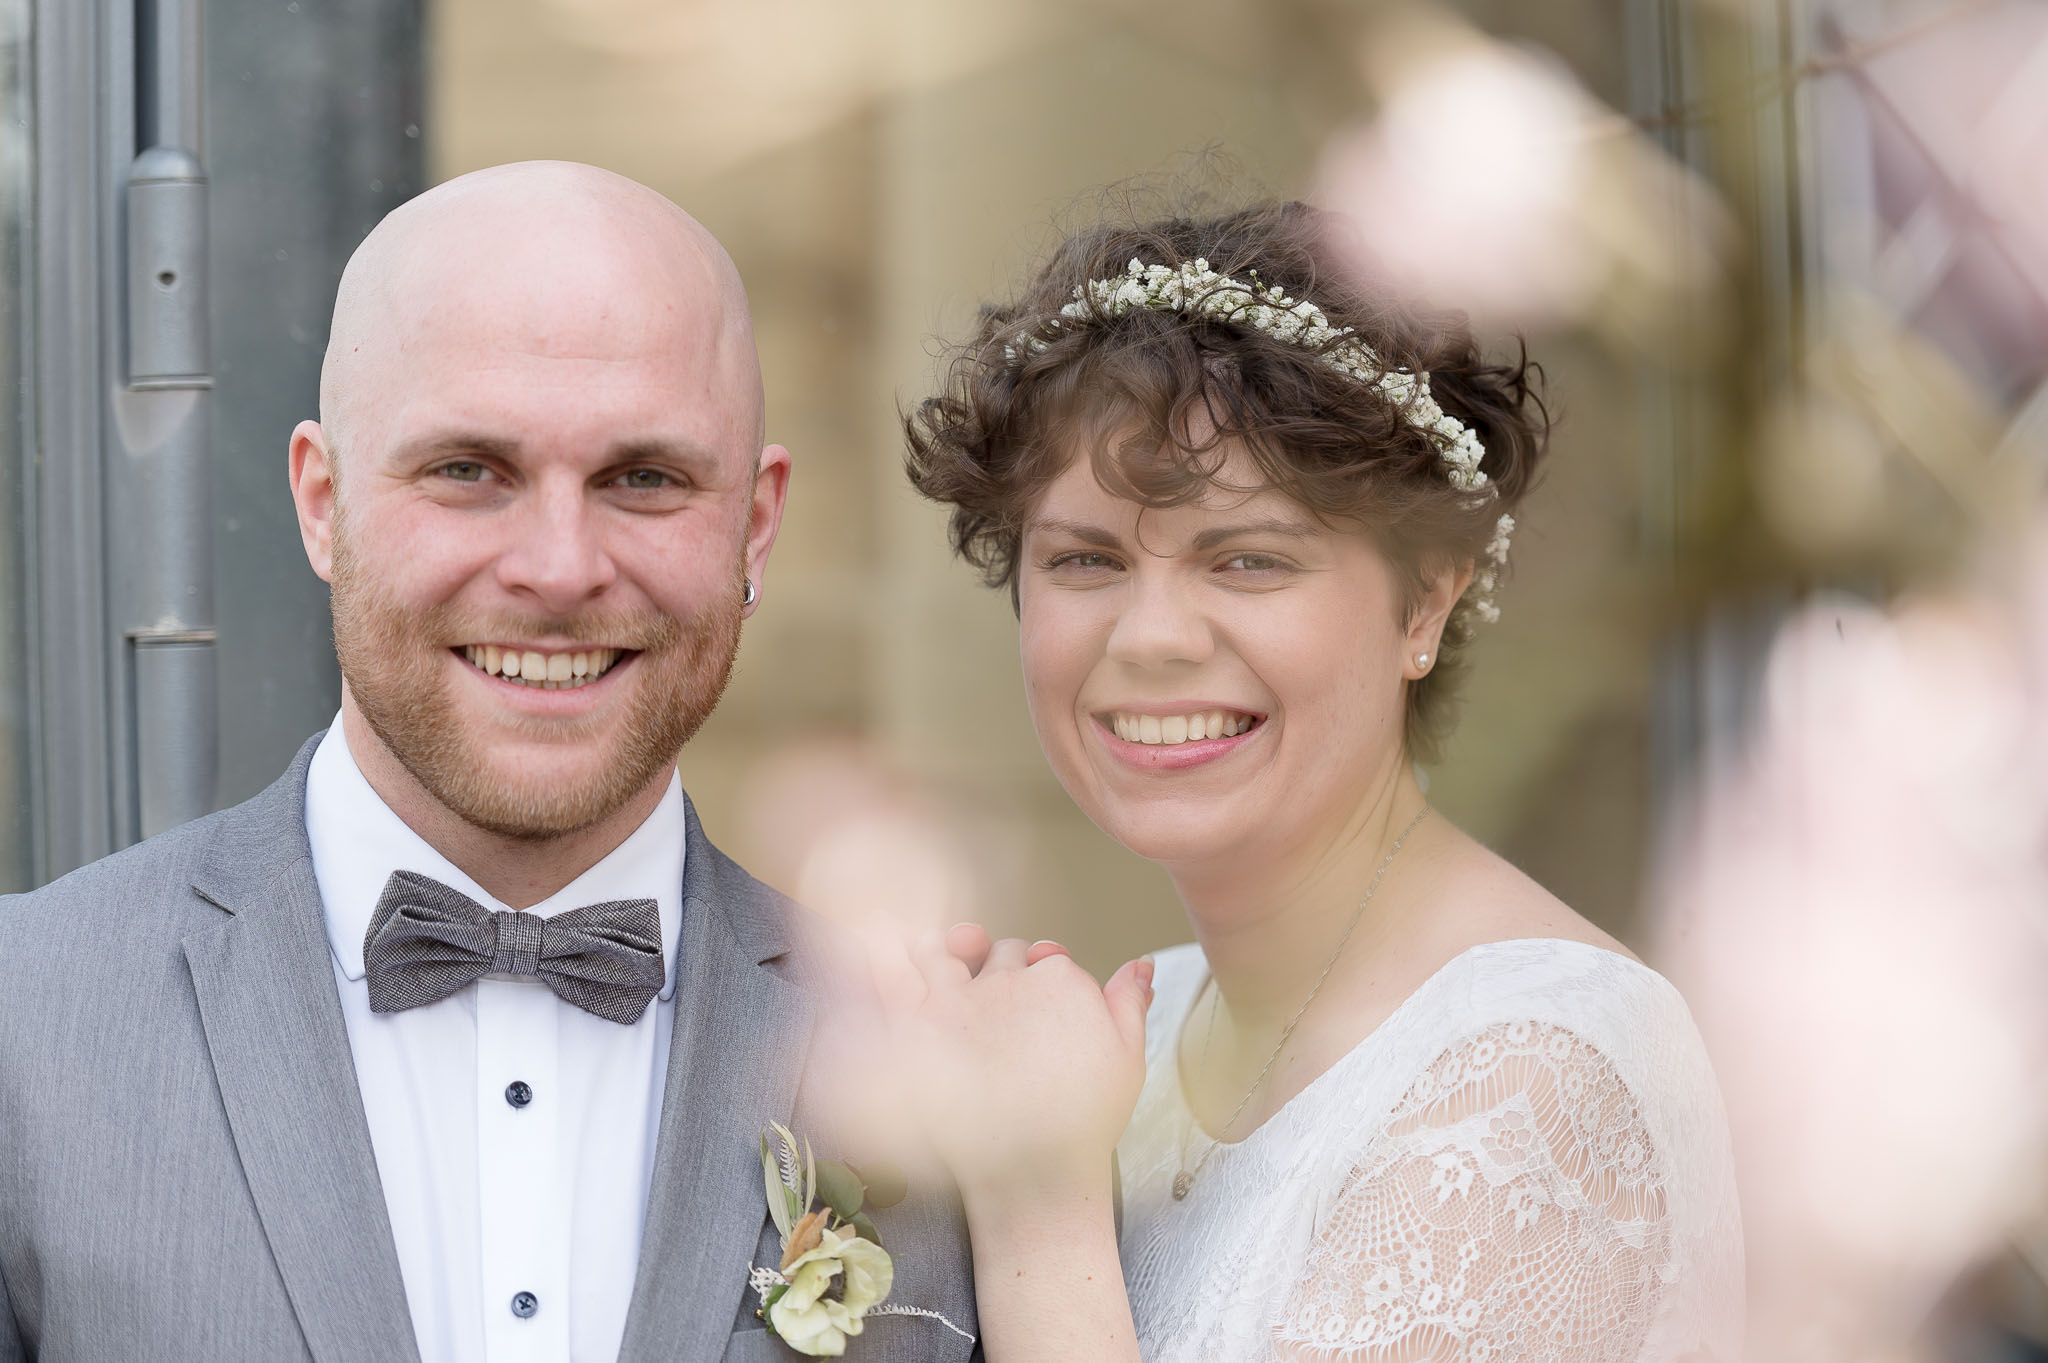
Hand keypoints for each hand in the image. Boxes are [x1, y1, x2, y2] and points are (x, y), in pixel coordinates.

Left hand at [887, 927, 1153, 1201]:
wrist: (1036, 1170)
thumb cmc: (1084, 1122)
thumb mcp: (1127, 1058)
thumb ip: (1130, 1002)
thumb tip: (1141, 962)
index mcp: (1062, 980)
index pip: (1047, 958)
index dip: (1046, 979)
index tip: (1044, 1011)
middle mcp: (1013, 980)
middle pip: (1004, 954)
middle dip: (1006, 971)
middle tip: (1008, 1014)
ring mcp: (968, 999)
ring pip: (957, 951)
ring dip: (958, 957)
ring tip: (964, 991)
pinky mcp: (928, 1022)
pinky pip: (914, 976)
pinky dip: (917, 973)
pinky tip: (924, 991)